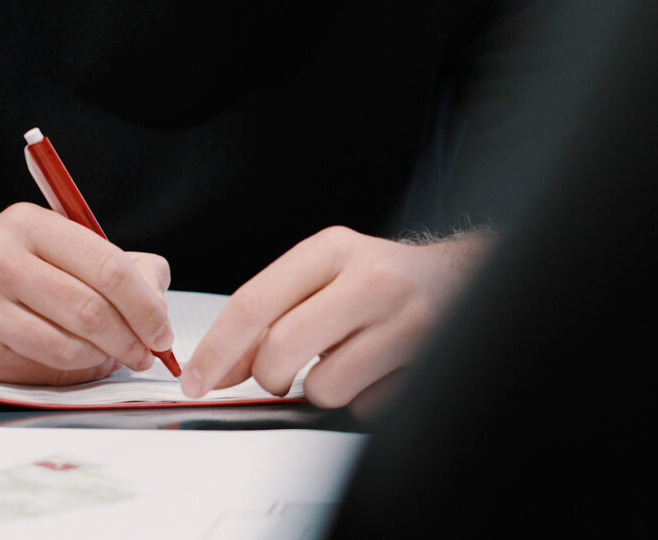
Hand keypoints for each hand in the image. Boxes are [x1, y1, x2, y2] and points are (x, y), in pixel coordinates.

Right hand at [0, 203, 173, 384]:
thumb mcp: (43, 245)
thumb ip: (101, 262)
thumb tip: (156, 289)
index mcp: (31, 223)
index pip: (108, 264)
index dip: (145, 304)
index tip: (162, 328)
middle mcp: (3, 254)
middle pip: (92, 307)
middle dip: (132, 337)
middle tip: (146, 352)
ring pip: (70, 342)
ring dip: (104, 359)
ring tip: (113, 358)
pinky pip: (42, 364)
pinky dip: (72, 371)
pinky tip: (78, 363)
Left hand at [181, 227, 488, 409]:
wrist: (460, 280)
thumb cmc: (378, 278)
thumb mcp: (322, 273)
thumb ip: (270, 313)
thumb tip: (219, 368)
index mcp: (332, 250)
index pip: (253, 303)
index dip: (217, 349)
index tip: (196, 379)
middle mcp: (370, 281)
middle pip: (281, 349)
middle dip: (265, 375)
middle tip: (276, 373)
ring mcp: (404, 324)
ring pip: (322, 387)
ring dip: (320, 388)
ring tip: (343, 360)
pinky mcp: (426, 364)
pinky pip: (364, 407)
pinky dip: (360, 399)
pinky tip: (375, 370)